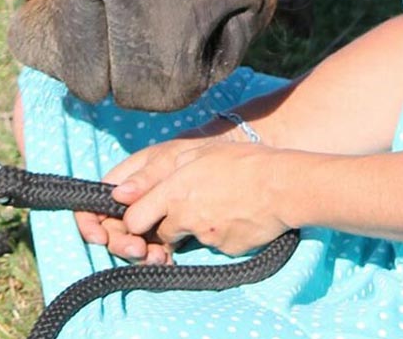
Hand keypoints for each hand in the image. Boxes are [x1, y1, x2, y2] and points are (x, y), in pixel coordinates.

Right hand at [75, 133, 216, 262]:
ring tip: (158, 257)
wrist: (214, 161)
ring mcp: (143, 219)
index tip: (100, 238)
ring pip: (129, 243)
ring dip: (139, 254)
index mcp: (120, 183)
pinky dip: (155, 257)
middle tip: (139, 249)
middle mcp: (127, 204)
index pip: (91, 204)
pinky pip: (150, 250)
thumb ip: (144, 178)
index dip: (89, 223)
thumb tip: (118, 195)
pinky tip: (167, 260)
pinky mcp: (160, 233)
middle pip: (109, 230)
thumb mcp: (166, 161)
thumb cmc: (186, 153)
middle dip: (120, 243)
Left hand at [112, 139, 288, 257]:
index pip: (133, 219)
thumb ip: (155, 172)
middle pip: (157, 233)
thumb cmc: (240, 160)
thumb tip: (120, 193)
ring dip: (191, 227)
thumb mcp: (195, 153)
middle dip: (160, 227)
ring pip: (185, 237)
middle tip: (178, 210)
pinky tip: (232, 214)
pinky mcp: (224, 249)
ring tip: (214, 204)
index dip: (135, 217)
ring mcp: (205, 236)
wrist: (281, 185)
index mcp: (174, 190)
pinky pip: (211, 244)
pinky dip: (216, 233)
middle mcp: (185, 216)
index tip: (142, 211)